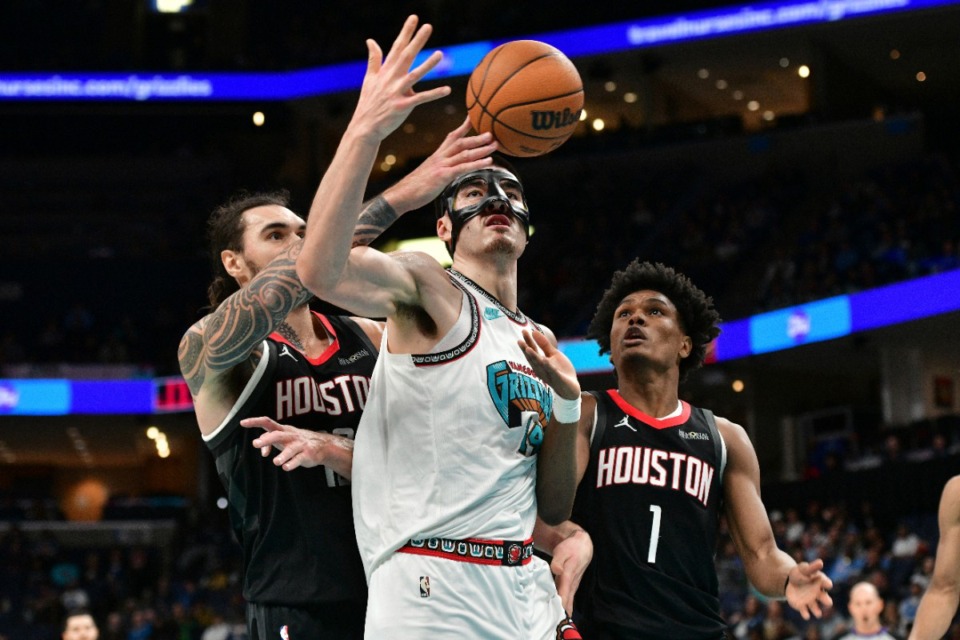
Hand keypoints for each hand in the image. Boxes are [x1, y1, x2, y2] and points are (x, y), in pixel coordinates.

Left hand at [240, 416, 351, 470]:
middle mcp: (290, 435)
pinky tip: (286, 468)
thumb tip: (261, 450)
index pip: (267, 422)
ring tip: (276, 462)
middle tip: (255, 444)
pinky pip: (299, 459)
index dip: (255, 421)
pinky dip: (292, 463)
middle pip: (277, 435)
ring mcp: (300, 445)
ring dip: (283, 455)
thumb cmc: (297, 441)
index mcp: (283, 430)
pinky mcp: (307, 454)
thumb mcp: (283, 439)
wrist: (322, 445)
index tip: (242, 422)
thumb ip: (270, 442)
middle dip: (266, 439)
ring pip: (290, 449)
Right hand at [350, 15, 450, 141]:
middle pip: (406, 56)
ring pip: (414, 76)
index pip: (397, 47)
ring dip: (427, 65)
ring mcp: (396, 93)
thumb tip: (370, 40)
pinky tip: (447, 89)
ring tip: (440, 53)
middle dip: (417, 41)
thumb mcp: (369, 79)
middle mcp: (391, 79)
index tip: (414, 17)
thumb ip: (374, 59)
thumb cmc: (369, 103)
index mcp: (385, 71)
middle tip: (428, 26)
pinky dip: (434, 94)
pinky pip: (421, 99)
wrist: (365, 127)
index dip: (406, 32)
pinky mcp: (402, 107)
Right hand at [387, 118, 496, 211]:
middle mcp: (440, 157)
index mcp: (437, 155)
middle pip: (461, 142)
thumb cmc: (415, 187)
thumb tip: (450, 172)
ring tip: (494, 145)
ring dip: (481, 148)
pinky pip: (462, 167)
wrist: (402, 194)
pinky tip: (488, 162)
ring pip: (464, 153)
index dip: (464, 126)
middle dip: (477, 137)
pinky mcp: (442, 176)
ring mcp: (441, 165)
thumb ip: (441, 169)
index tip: (474, 118)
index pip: (452, 136)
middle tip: (492, 134)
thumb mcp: (430, 174)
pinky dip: (476, 163)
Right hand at [518, 329, 579, 400]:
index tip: (523, 331)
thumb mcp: (553, 354)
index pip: (532, 350)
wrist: (571, 388)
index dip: (528, 341)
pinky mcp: (558, 379)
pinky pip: (553, 372)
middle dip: (526, 348)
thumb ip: (544, 344)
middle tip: (520, 339)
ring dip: (534, 358)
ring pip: (540, 365)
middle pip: (533, 357)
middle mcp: (541, 368)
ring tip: (528, 349)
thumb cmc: (561, 370)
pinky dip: (548, 367)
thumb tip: (534, 331)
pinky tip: (545, 360)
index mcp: (540, 362)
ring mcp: (548, 374)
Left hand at [551, 529, 592, 613]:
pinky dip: (565, 603)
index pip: (564, 591)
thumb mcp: (562, 551)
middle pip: (567, 599)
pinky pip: (568, 596)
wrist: (582, 545)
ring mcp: (573, 583)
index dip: (562, 602)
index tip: (559, 612)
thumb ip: (558, 561)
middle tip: (558, 621)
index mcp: (569, 575)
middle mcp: (572, 582)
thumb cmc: (571, 547)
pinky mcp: (571, 583)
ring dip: (565, 609)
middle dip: (563, 610)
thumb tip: (556, 570)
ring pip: (568, 599)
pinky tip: (560, 610)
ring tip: (560, 620)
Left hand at [785, 559, 833, 619]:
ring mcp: (811, 601)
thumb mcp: (804, 569)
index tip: (826, 584)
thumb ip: (812, 567)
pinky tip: (806, 615)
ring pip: (817, 609)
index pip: (828, 584)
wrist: (790, 581)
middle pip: (827, 600)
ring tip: (818, 614)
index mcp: (821, 584)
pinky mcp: (802, 606)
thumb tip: (821, 562)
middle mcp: (819, 594)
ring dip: (817, 611)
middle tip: (827, 602)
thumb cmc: (801, 573)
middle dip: (827, 601)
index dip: (827, 584)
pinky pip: (805, 612)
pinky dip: (806, 614)